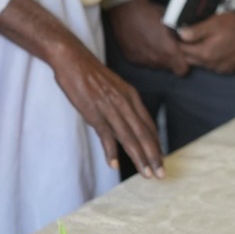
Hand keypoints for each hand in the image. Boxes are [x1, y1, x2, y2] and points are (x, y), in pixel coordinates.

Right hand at [46, 36, 163, 177]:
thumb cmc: (93, 74)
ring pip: (129, 137)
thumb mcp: (115, 87)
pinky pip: (105, 135)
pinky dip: (111, 151)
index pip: (149, 126)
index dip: (156, 145)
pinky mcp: (94, 112)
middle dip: (154, 156)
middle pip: (143, 134)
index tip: (161, 161)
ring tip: (146, 174)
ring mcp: (110, 108)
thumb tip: (130, 123)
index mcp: (132, 96)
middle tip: (161, 174)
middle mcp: (125, 103)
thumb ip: (124, 105)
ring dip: (138, 158)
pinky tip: (115, 164)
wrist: (73, 59)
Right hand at [107, 0, 186, 76]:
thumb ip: (178, 37)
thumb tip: (185, 41)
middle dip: (170, 60)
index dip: (183, 63)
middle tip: (167, 47)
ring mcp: (142, 61)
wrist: (126, 10)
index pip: (182, 70)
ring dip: (157, 58)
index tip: (181, 55)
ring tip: (154, 43)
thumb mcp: (171, 22)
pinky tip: (143, 43)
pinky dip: (145, 55)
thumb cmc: (150, 13)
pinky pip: (143, 61)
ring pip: (155, 65)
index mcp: (168, 51)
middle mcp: (155, 60)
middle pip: (168, 68)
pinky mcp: (131, 58)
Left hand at [178, 12, 234, 74]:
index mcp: (204, 53)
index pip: (182, 50)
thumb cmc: (233, 24)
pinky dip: (209, 59)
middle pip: (190, 59)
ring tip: (201, 42)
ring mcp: (219, 69)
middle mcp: (210, 65)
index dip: (178, 42)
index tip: (176, 35)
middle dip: (186, 50)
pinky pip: (212, 66)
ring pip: (201, 64)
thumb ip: (196, 31)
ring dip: (198, 55)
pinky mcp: (228, 69)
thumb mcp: (213, 23)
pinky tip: (214, 49)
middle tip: (187, 38)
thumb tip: (180, 35)